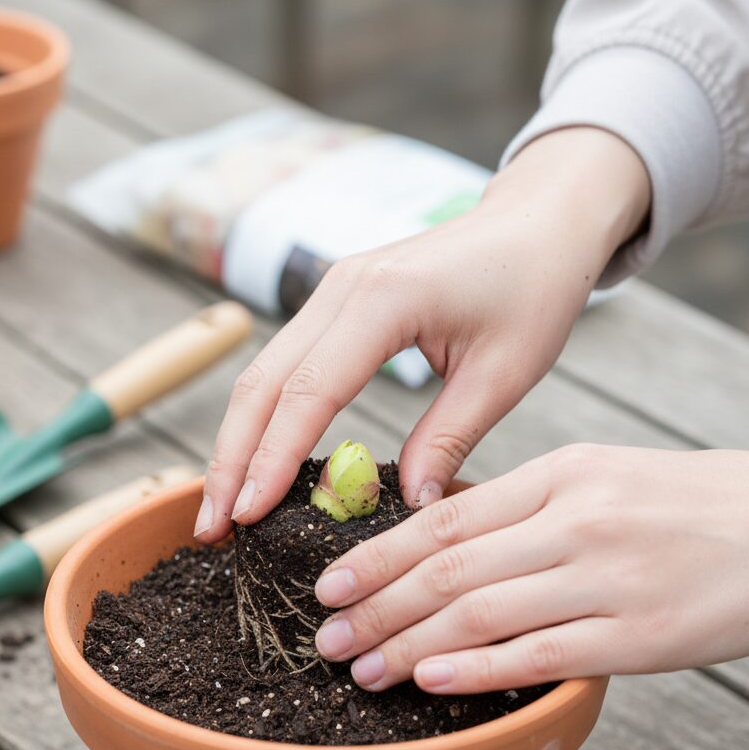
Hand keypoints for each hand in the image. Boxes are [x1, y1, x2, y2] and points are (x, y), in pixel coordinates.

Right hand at [194, 126, 649, 540]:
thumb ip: (447, 438)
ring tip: (222, 506)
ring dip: (237, 441)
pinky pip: (285, 364)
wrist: (538, 220)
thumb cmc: (534, 286)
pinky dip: (264, 416)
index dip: (272, 459)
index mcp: (383, 299)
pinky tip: (259, 459)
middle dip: (231, 459)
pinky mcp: (335, 301)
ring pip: (261, 373)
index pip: (308, 391)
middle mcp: (342, 287)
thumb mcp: (506, 372)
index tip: (246, 517)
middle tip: (210, 528)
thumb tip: (404, 504)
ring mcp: (332, 289)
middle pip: (261, 382)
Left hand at [311, 445, 748, 691]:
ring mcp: (606, 577)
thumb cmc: (686, 501)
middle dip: (377, 605)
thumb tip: (442, 538)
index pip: (446, 517)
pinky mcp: (638, 633)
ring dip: (410, 644)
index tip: (330, 581)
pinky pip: (540, 653)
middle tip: (326, 635)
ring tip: (362, 667)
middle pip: (450, 566)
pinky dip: (478, 670)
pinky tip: (430, 681)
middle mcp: (574, 520)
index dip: (379, 554)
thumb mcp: (601, 475)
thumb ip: (525, 505)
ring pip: (482, 612)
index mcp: (560, 475)